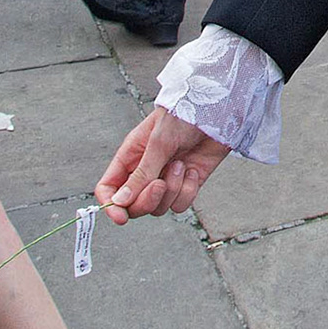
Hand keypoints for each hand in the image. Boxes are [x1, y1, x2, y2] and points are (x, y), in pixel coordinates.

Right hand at [95, 106, 232, 223]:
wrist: (218, 111)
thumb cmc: (183, 115)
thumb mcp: (159, 143)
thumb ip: (141, 174)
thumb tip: (120, 202)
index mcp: (130, 157)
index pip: (109, 188)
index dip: (110, 205)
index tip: (120, 218)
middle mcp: (145, 171)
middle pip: (133, 205)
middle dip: (147, 200)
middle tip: (159, 184)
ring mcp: (166, 180)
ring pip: (159, 207)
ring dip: (172, 189)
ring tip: (180, 164)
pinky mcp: (187, 184)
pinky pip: (181, 204)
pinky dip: (188, 190)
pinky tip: (193, 170)